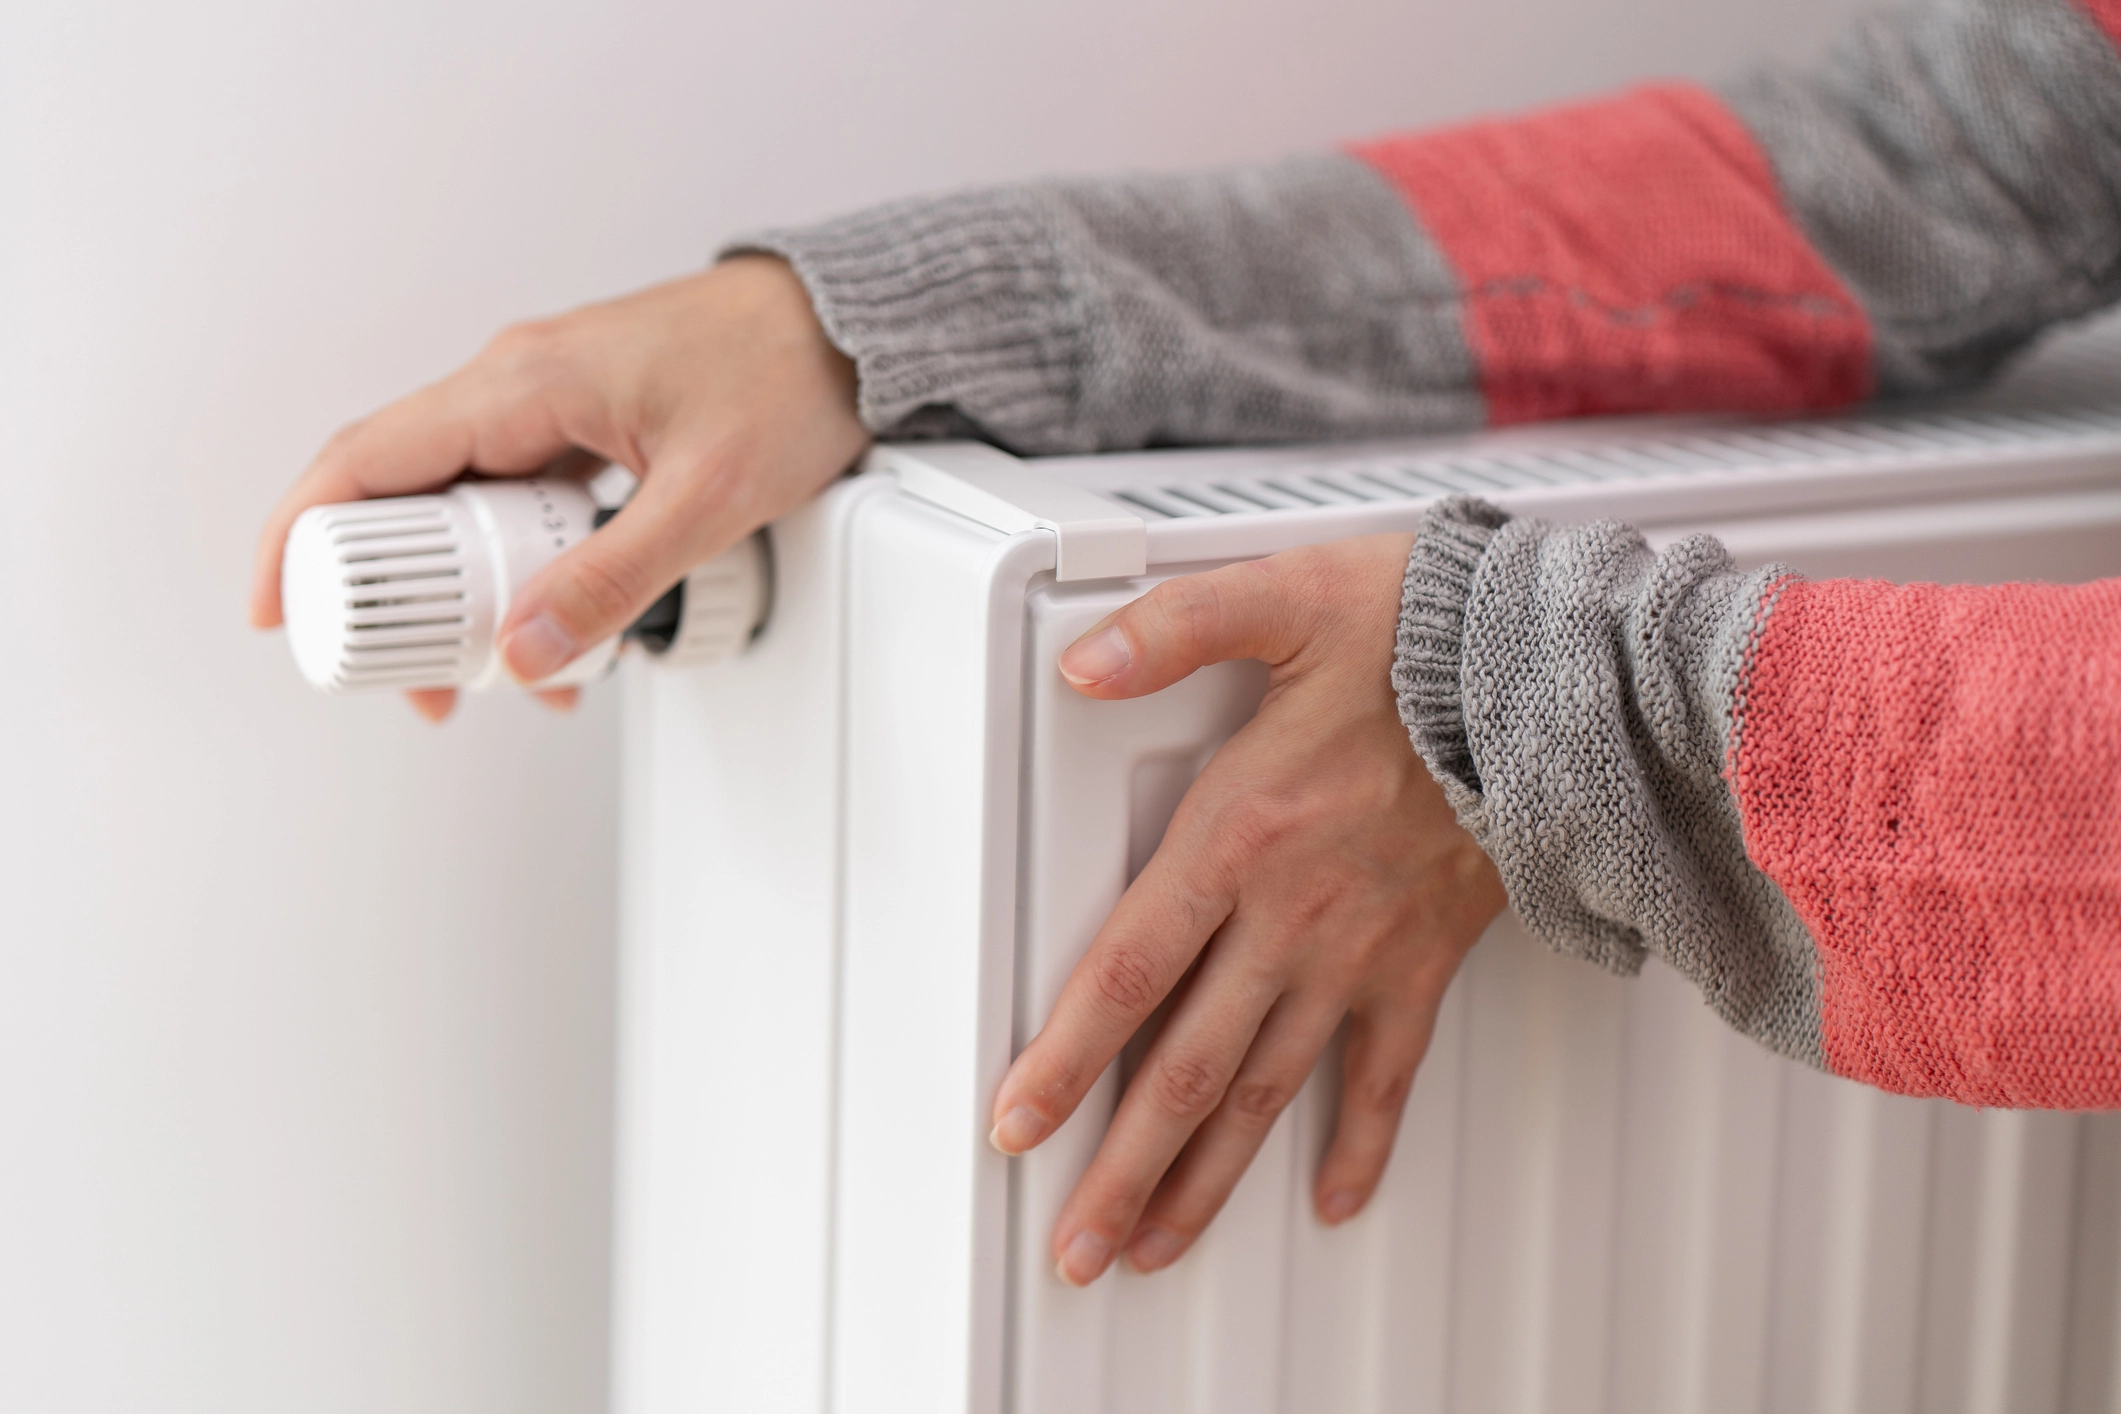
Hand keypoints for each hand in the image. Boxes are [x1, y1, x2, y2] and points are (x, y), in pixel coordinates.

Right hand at [248, 256, 866, 719]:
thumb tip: (526, 652)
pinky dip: (514, 560)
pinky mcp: (586, 418)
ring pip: (462, 501)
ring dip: (460, 589)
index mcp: (524, 382)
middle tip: (414, 682)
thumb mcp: (706, 495)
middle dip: (389, 597)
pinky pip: (516, 493)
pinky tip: (549, 619)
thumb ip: (615, 577)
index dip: (302, 537)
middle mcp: (520, 381)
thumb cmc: (790, 376)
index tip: (276, 610)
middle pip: (403, 492)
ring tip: (491, 673)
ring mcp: (550, 396)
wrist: (852, 327)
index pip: (367, 459)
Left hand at [988, 534, 1506, 1284]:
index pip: (1129, 969)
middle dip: (1123, 1166)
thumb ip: (1174, 631)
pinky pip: (1387, 1074)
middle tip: (1076, 1245)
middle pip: (1188, 1065)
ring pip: (1268, 1090)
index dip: (1067, 1056)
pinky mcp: (1424, 961)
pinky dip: (1361, 1143)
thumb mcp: (1284, 599)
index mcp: (1240, 835)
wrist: (1560, 678)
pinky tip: (1330, 1198)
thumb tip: (1084, 663)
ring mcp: (1360, 952)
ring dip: (1209, 1179)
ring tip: (1156, 1245)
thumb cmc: (1424, 635)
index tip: (1020, 1126)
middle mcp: (1292, 915)